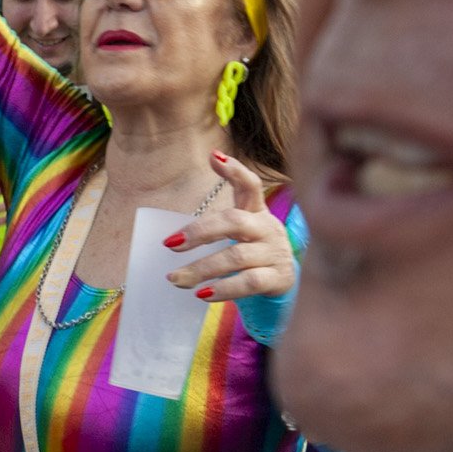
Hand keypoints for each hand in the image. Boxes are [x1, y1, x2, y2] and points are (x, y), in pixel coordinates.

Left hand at [167, 151, 296, 302]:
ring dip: (201, 269)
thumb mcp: (239, 232)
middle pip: (234, 221)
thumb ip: (214, 224)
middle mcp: (268, 227)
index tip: (214, 157)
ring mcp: (275, 252)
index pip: (249, 185)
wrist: (283, 284)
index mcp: (256, 211)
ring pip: (236, 257)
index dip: (234, 170)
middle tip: (170, 244)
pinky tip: (202, 294)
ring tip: (175, 278)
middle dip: (199, 232)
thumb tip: (171, 235)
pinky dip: (223, 288)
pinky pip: (248, 282)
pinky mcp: (278, 278)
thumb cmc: (252, 254)